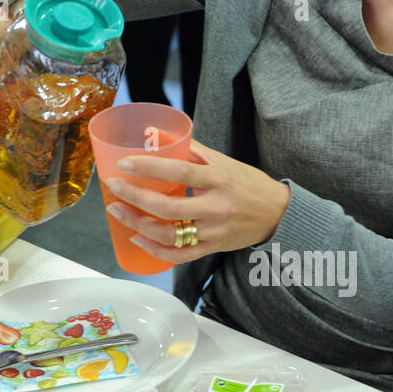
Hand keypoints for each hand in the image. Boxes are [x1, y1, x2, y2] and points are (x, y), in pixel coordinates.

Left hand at [105, 140, 289, 264]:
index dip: (150, 168)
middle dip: (136, 199)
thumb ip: (191, 151)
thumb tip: (155, 136)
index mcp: (220, 179)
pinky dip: (156, 250)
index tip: (124, 164)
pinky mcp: (213, 248)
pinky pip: (181, 255)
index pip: (180, 172)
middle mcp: (217, 207)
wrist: (277, 214)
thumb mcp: (224, 162)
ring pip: (171, 235)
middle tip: (114, 188)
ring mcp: (215, 231)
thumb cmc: (248, 184)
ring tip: (118, 213)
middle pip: (169, 207)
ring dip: (139, 225)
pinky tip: (138, 239)